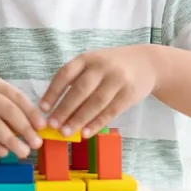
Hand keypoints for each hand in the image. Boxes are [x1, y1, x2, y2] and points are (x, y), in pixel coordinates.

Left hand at [40, 45, 159, 137]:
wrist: (147, 62)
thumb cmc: (111, 65)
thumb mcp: (93, 63)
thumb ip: (77, 78)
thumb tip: (55, 105)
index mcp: (86, 58)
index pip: (65, 74)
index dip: (53, 91)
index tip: (43, 108)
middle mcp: (101, 67)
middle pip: (80, 90)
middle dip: (64, 109)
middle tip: (52, 125)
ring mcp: (117, 80)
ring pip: (95, 103)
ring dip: (79, 119)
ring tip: (66, 132)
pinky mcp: (129, 94)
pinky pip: (111, 111)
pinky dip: (97, 123)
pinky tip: (86, 132)